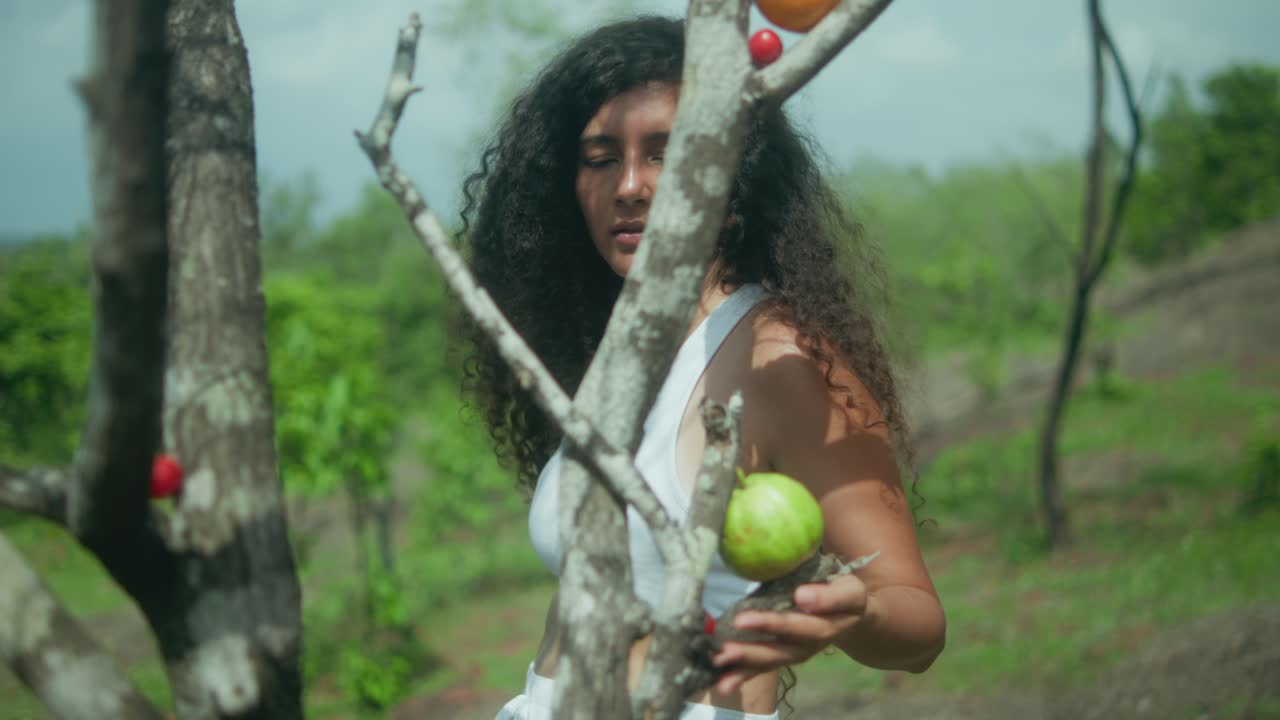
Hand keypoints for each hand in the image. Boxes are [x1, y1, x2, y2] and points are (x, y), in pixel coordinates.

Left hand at [711, 574, 868, 694]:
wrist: (848, 615)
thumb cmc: (844, 595)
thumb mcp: (849, 590)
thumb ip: (831, 595)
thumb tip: (803, 596)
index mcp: (829, 626)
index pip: (811, 624)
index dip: (792, 618)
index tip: (794, 599)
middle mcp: (810, 645)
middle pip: (784, 648)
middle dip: (756, 647)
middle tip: (731, 640)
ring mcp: (794, 653)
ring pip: (769, 660)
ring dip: (744, 662)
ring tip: (720, 660)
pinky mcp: (780, 656)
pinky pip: (760, 667)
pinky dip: (740, 674)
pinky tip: (721, 681)